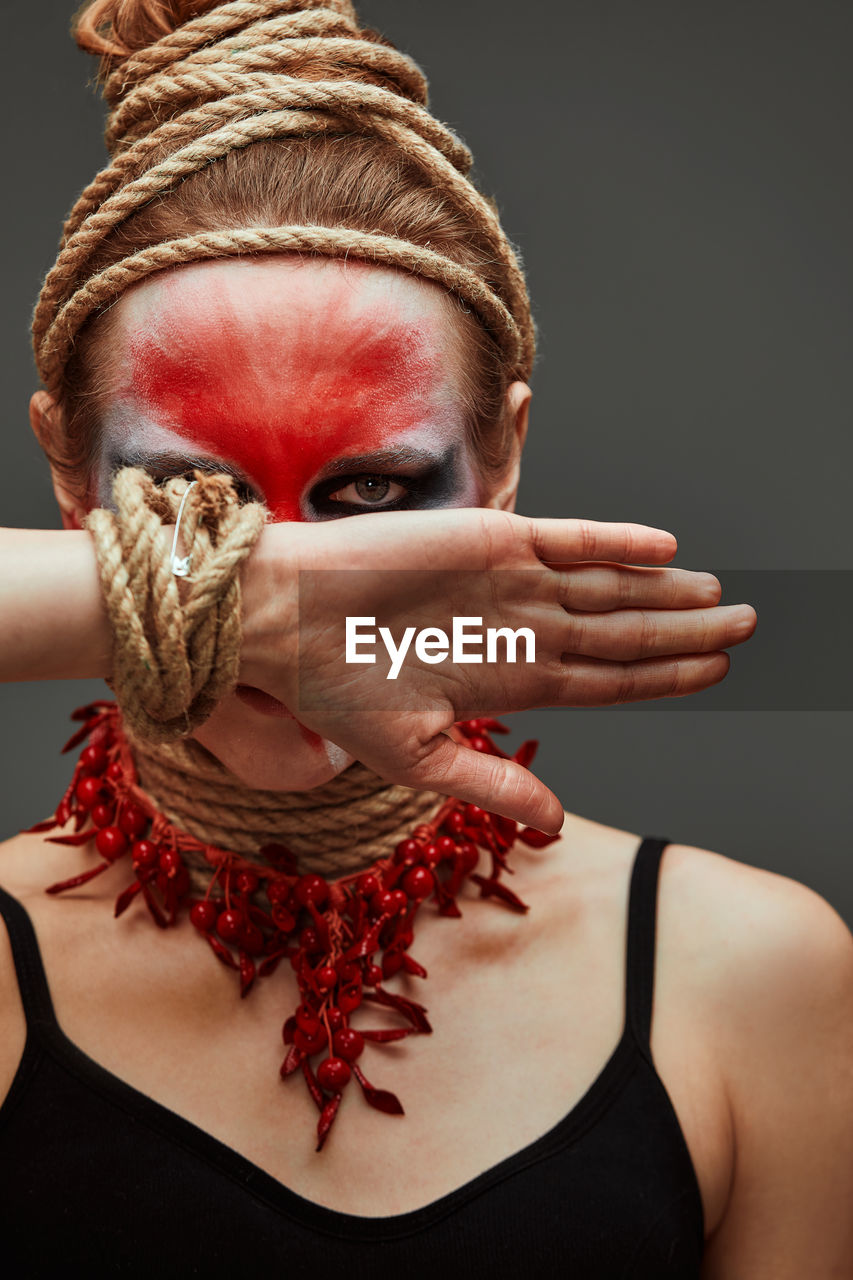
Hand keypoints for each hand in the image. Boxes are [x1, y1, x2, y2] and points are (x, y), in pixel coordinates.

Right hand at [240, 508, 755, 831]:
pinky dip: (617, 542)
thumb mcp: (418, 758)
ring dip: (665, 589)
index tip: (715, 672)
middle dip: (686, 633)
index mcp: (510, 681)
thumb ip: (491, 782)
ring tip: (718, 592)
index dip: (663, 679)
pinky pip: (570, 538)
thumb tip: (555, 823)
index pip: (607, 682)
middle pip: (623, 634)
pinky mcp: (494, 538)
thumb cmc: (338, 692)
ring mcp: (513, 582)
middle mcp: (523, 630)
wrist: (287, 620)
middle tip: (747, 626)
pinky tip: (664, 546)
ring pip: (610, 587)